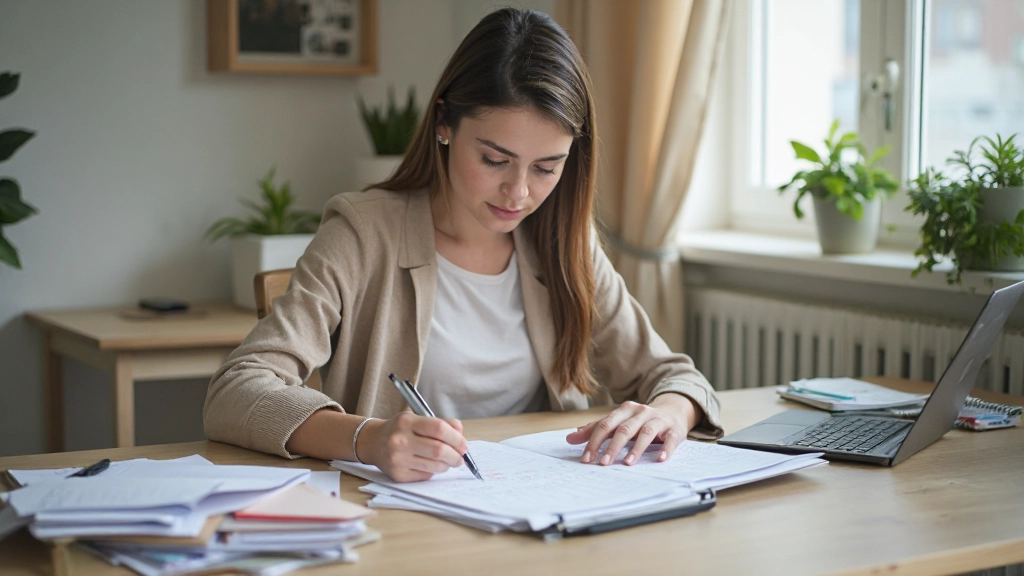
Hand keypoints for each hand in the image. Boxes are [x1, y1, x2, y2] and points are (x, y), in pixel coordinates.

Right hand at [359, 413, 466, 481]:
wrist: (373, 442)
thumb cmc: (400, 430)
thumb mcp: (417, 418)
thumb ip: (441, 423)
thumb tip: (461, 434)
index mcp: (407, 422)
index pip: (439, 429)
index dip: (456, 438)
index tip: (463, 445)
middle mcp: (400, 440)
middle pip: (439, 450)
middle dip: (456, 456)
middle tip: (461, 458)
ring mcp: (398, 459)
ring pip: (435, 466)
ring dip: (447, 465)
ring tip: (447, 461)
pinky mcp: (398, 475)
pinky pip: (426, 476)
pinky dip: (434, 472)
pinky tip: (431, 465)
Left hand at [565, 394, 697, 465]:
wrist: (672, 410)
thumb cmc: (639, 420)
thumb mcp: (618, 422)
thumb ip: (596, 429)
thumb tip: (570, 438)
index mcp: (624, 410)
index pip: (606, 425)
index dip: (595, 441)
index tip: (587, 458)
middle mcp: (640, 413)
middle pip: (624, 429)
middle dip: (612, 447)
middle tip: (603, 463)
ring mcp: (657, 420)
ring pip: (645, 433)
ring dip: (636, 449)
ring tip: (627, 463)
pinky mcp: (674, 430)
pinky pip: (670, 440)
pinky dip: (665, 449)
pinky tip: (660, 460)